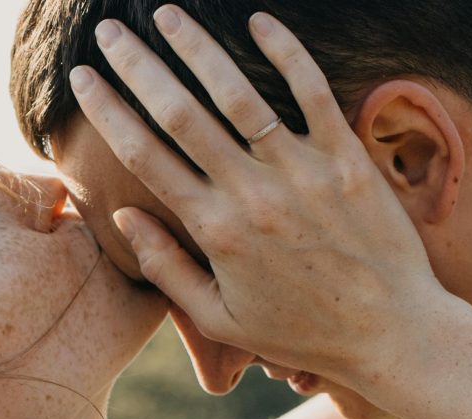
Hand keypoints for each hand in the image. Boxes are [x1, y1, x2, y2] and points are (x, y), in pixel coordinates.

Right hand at [70, 6, 445, 393]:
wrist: (388, 333)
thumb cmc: (300, 332)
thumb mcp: (220, 318)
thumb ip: (167, 270)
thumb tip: (124, 219)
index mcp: (215, 232)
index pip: (146, 158)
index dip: (108, 112)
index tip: (83, 80)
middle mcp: (252, 194)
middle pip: (180, 114)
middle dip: (137, 66)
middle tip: (107, 32)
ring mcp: (301, 171)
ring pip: (237, 93)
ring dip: (196, 46)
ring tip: (166, 12)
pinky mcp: (347, 159)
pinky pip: (312, 90)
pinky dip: (285, 51)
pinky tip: (257, 20)